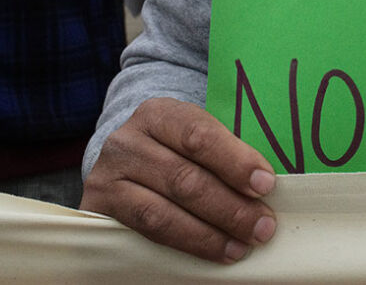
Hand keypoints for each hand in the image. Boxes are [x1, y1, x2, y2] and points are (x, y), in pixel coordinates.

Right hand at [81, 98, 277, 262]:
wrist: (127, 163)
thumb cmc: (178, 151)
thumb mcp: (197, 139)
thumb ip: (226, 154)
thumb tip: (268, 186)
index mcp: (158, 113)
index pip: (199, 135)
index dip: (235, 162)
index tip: (266, 185)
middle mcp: (126, 141)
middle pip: (184, 178)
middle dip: (230, 207)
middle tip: (262, 227)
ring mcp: (107, 176)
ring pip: (162, 212)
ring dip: (209, 234)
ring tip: (242, 246)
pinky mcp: (98, 210)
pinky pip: (145, 232)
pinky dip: (184, 245)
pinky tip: (213, 252)